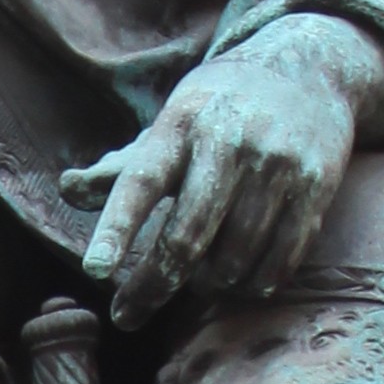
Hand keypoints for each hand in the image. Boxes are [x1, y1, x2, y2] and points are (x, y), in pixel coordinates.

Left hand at [74, 20, 373, 326]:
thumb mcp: (170, 123)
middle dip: (151, 286)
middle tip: (126, 315)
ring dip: (207, 287)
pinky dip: (255, 283)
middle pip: (185, 237)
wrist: (310, 68)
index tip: (95, 270)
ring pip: (232, 258)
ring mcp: (275, 165)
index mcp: (180, 124)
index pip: (141, 182)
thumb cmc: (221, 108)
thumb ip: (122, 165)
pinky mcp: (315, 186)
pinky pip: (280, 259)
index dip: (117, 228)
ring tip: (195, 285)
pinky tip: (241, 284)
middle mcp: (227, 142)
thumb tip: (68, 190)